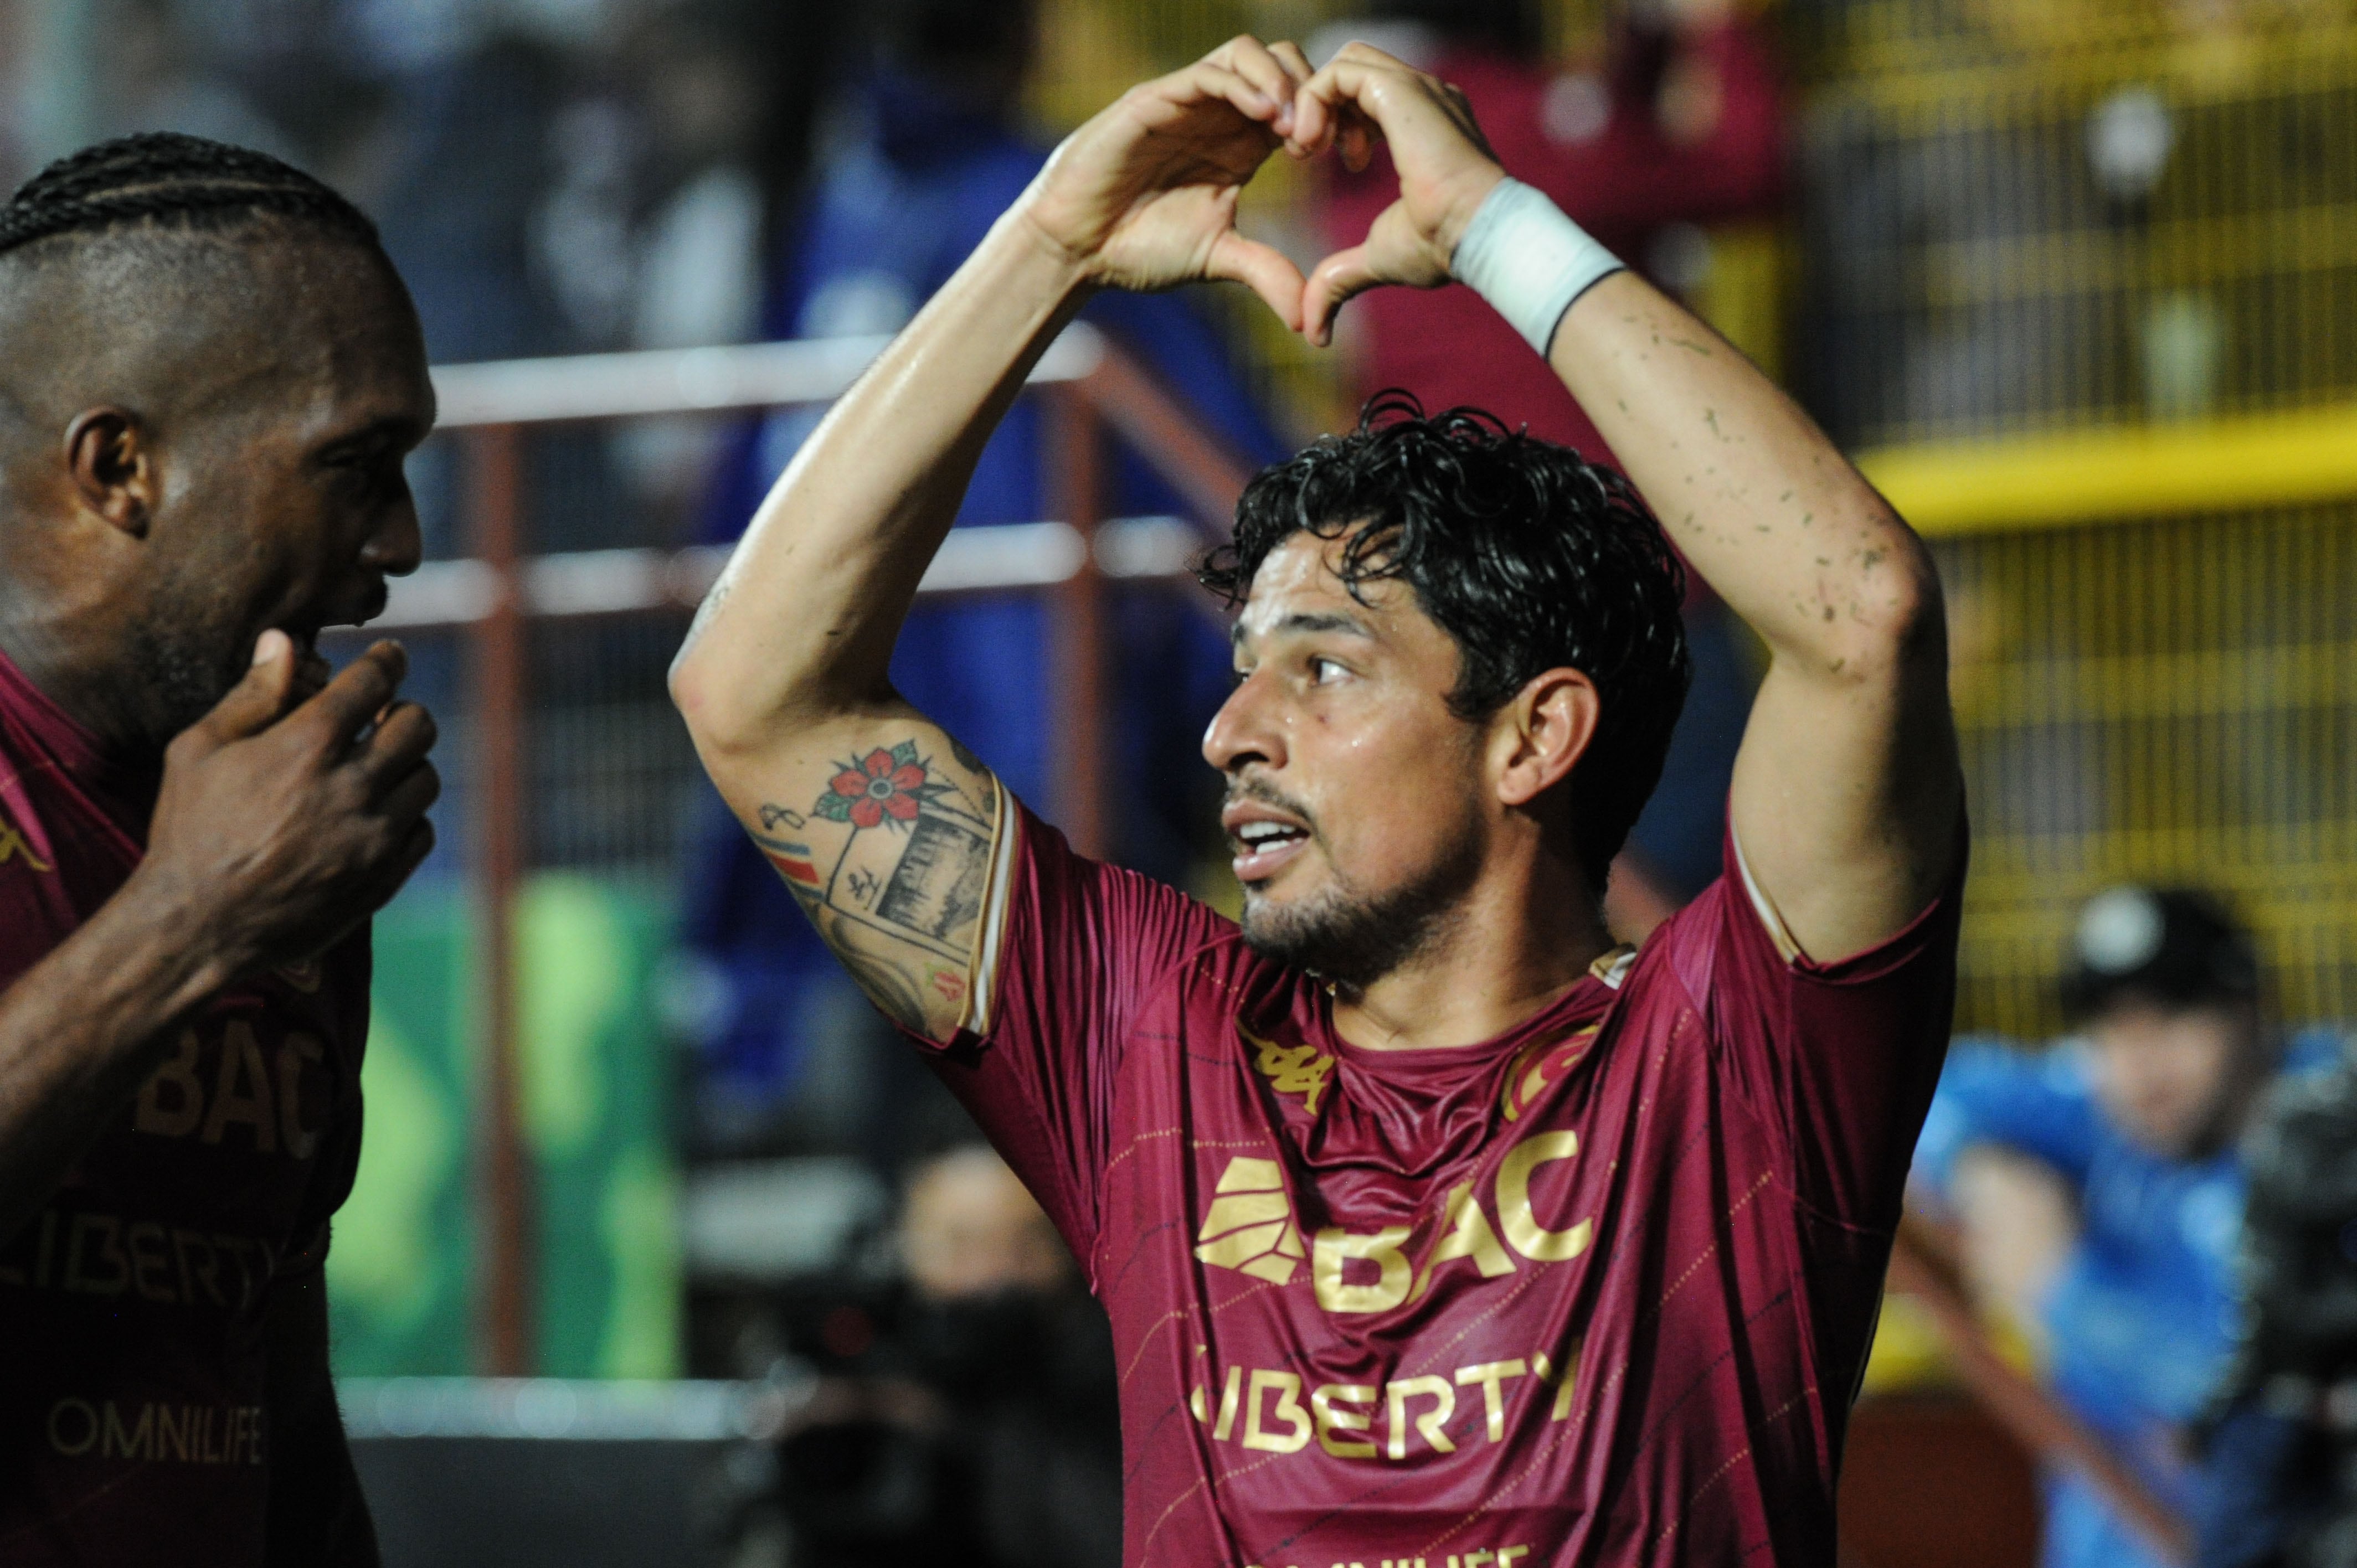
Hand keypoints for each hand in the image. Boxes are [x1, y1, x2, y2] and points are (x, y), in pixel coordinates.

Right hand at [138, 631, 438, 980]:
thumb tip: (282, 641)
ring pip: (425, 779)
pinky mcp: (382, 879)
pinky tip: (374, 815)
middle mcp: (352, 788)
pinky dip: (406, 817)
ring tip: (373, 767)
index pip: (375, 682)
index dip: (387, 660)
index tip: (391, 655)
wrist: (196, 926)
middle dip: (403, 711)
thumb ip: (251, 694)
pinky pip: (422, 832)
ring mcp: (373, 837)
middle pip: (418, 727)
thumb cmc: (189, 831)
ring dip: (405, 765)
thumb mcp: (199, 751)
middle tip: (381, 716)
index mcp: (307, 746)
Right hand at [1022, 36, 1312, 328]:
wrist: (1077, 249)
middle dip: (1319, 94)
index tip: (1350, 160)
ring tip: (1296, 129)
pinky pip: (1210, 71)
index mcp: (1243, 143)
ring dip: (1285, 82)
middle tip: (1325, 144)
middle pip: (1288, 63)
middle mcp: (1221, 114)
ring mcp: (1189, 101)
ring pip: (1252, 53)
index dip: (1336, 119)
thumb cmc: (1139, 248)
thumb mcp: (1218, 259)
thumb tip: (1311, 321)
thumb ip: (1266, 274)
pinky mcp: (1158, 98)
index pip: (1305, 103)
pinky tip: (1267, 117)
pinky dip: (1246, 83)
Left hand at [1290, 44, 1509, 345]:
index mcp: (1422, 121)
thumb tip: (1315, 332)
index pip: (1365, 89)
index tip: (1320, 158)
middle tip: (1306, 150)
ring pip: (1344, 61)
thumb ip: (1342, 280)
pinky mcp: (1402, 92)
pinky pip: (1340, 72)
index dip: (1333, 116)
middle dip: (1318, 102)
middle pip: (1352, 66)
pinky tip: (1310, 144)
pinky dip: (1314, 100)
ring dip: (1312, 100)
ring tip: (1304, 148)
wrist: (1477, 238)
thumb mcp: (1378, 259)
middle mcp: (1423, 95)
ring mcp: (1416, 88)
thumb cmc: (1443, 247)